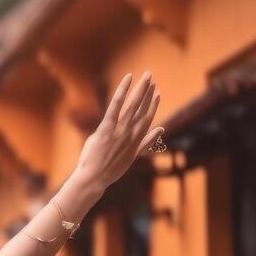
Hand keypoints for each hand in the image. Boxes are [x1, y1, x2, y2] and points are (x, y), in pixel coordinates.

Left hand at [73, 71, 162, 191]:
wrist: (94, 180)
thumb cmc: (109, 169)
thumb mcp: (131, 156)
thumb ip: (146, 142)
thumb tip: (161, 129)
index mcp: (136, 140)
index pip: (148, 118)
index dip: (153, 104)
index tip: (157, 92)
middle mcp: (130, 134)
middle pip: (141, 108)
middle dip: (147, 91)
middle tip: (150, 76)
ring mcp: (119, 131)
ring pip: (132, 106)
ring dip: (140, 89)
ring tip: (145, 76)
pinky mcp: (106, 129)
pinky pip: (115, 107)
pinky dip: (122, 92)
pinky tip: (127, 80)